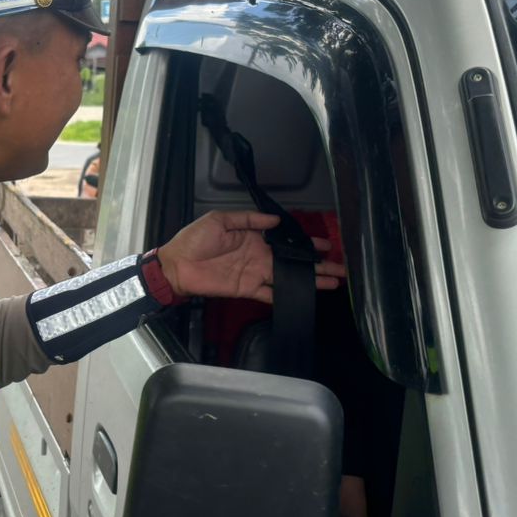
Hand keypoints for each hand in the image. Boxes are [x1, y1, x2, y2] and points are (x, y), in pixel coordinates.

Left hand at [157, 212, 346, 304]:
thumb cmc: (194, 239)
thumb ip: (248, 220)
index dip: (306, 244)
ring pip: (288, 278)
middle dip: (317, 265)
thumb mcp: (220, 219)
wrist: (176, 264)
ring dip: (310, 281)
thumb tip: (276, 220)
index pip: (286, 241)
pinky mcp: (247, 289)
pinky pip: (271, 293)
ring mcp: (255, 274)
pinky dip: (287, 295)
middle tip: (340, 268)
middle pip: (293, 262)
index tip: (327, 245)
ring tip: (333, 283)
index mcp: (254, 238)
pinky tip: (305, 296)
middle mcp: (259, 256)